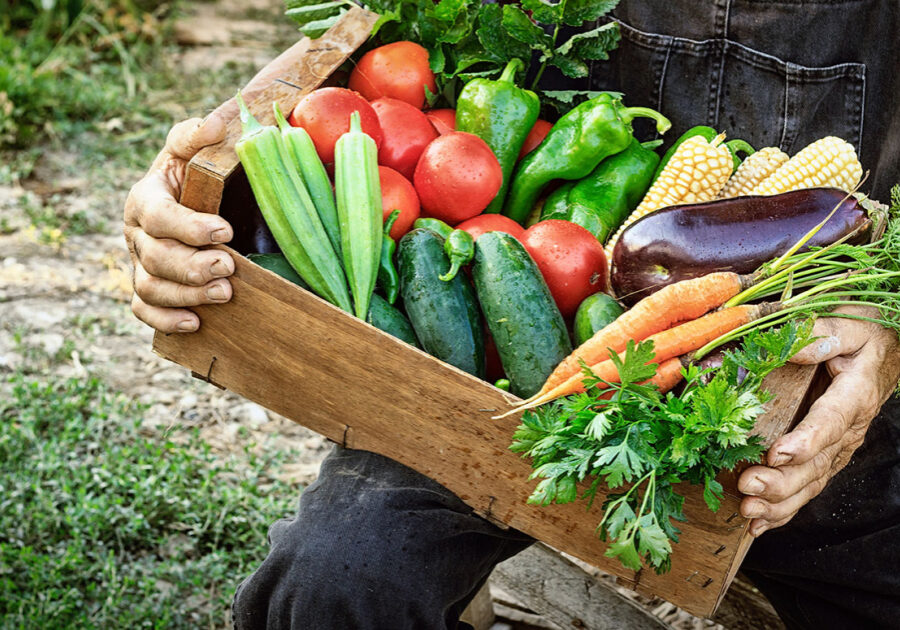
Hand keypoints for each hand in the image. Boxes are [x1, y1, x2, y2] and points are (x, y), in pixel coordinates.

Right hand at [123, 40, 312, 332]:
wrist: (192, 201)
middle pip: (155, 258)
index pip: (158, 216)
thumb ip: (197, 136)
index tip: (225, 231)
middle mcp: (138, 234)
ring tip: (225, 294)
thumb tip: (216, 124)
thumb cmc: (194, 175)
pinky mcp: (148, 289)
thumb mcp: (192, 150)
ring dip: (187, 294)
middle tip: (229, 267)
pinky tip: (196, 323)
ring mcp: (140, 264)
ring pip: (151, 287)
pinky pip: (144, 310)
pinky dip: (166, 320)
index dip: (189, 227)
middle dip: (193, 266)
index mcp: (146, 199)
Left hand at [738, 305, 899, 535]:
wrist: (886, 349)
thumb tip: (797, 344)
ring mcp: (838, 447)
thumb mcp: (850, 324)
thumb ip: (825, 333)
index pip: (830, 421)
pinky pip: (808, 488)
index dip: (806, 440)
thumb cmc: (864, 335)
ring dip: (780, 502)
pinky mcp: (826, 456)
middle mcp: (849, 429)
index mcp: (854, 395)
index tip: (777, 454)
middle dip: (782, 480)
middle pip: (817, 463)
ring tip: (749, 510)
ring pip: (812, 483)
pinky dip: (784, 509)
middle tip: (747, 485)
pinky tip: (760, 523)